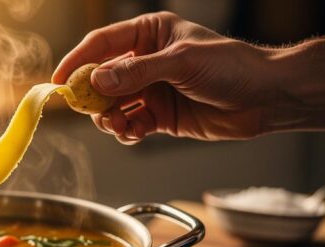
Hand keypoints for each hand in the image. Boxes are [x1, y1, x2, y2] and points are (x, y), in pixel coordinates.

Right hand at [53, 12, 276, 143]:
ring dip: (109, 117)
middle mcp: (146, 61)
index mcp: (150, 34)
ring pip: (114, 105)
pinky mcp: (160, 116)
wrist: (265, 98)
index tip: (58, 81)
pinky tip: (131, 134)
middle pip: (102, 78)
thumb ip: (137, 72)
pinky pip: (131, 125)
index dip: (78, 60)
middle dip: (92, 96)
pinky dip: (126, 132)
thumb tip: (97, 79)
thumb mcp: (181, 63)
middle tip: (88, 110)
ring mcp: (152, 90)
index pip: (102, 43)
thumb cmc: (231, 67)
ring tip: (117, 125)